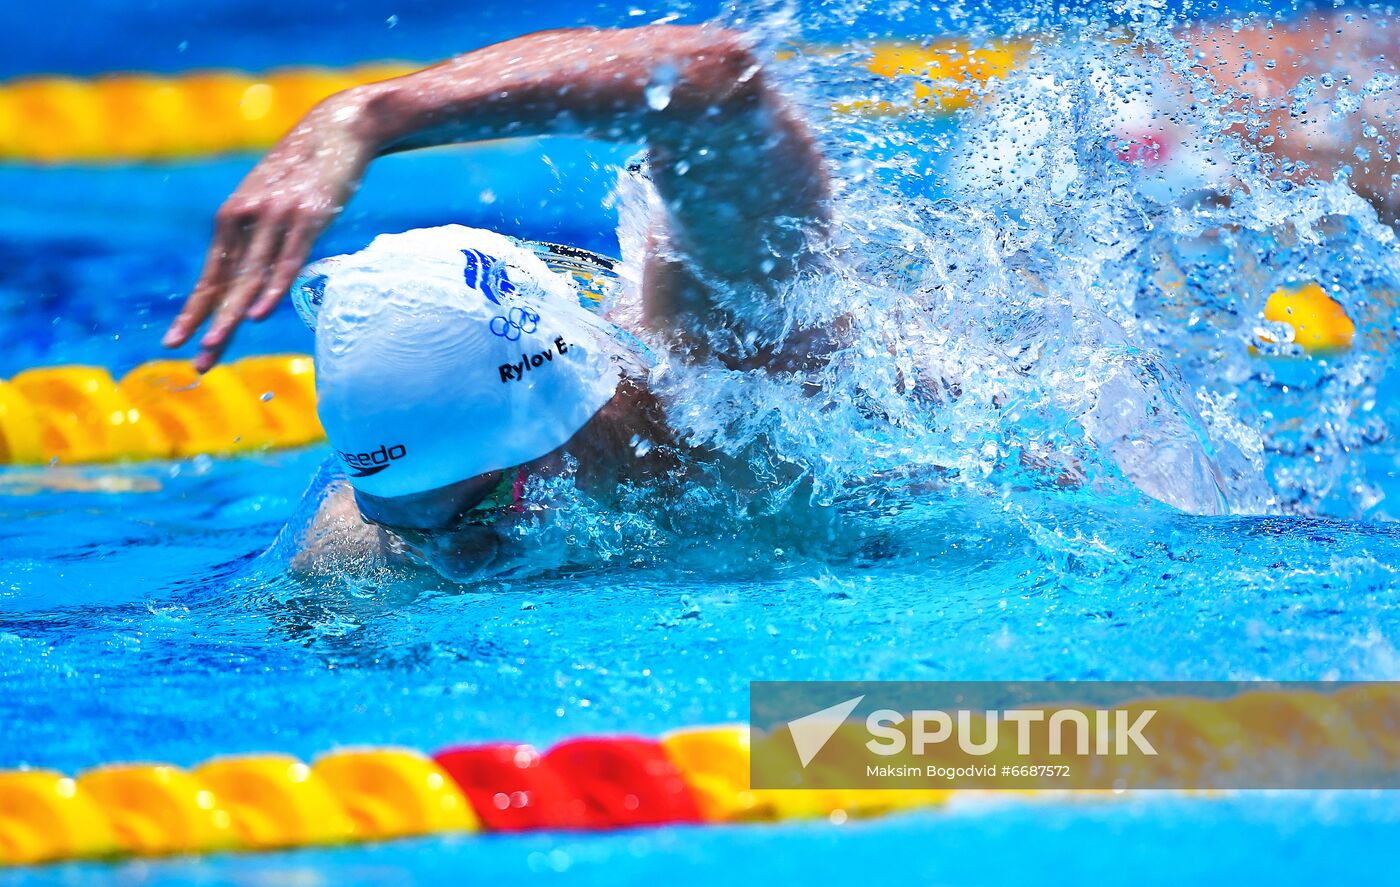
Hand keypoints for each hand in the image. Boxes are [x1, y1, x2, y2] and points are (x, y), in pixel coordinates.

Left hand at [163, 95, 373, 369]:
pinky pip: (287, 261)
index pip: (210, 276)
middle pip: (225, 284)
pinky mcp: (307, 217)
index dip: (193, 312)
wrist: (338, 127)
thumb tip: (255, 269)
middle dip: (207, 326)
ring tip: (214, 348)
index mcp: (233, 217)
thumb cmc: (306, 169)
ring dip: (230, 317)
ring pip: (250, 278)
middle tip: (195, 363)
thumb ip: (258, 231)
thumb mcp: (271, 198)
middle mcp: (246, 219)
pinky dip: (273, 288)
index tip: (175, 344)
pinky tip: (260, 314)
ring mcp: (275, 218)